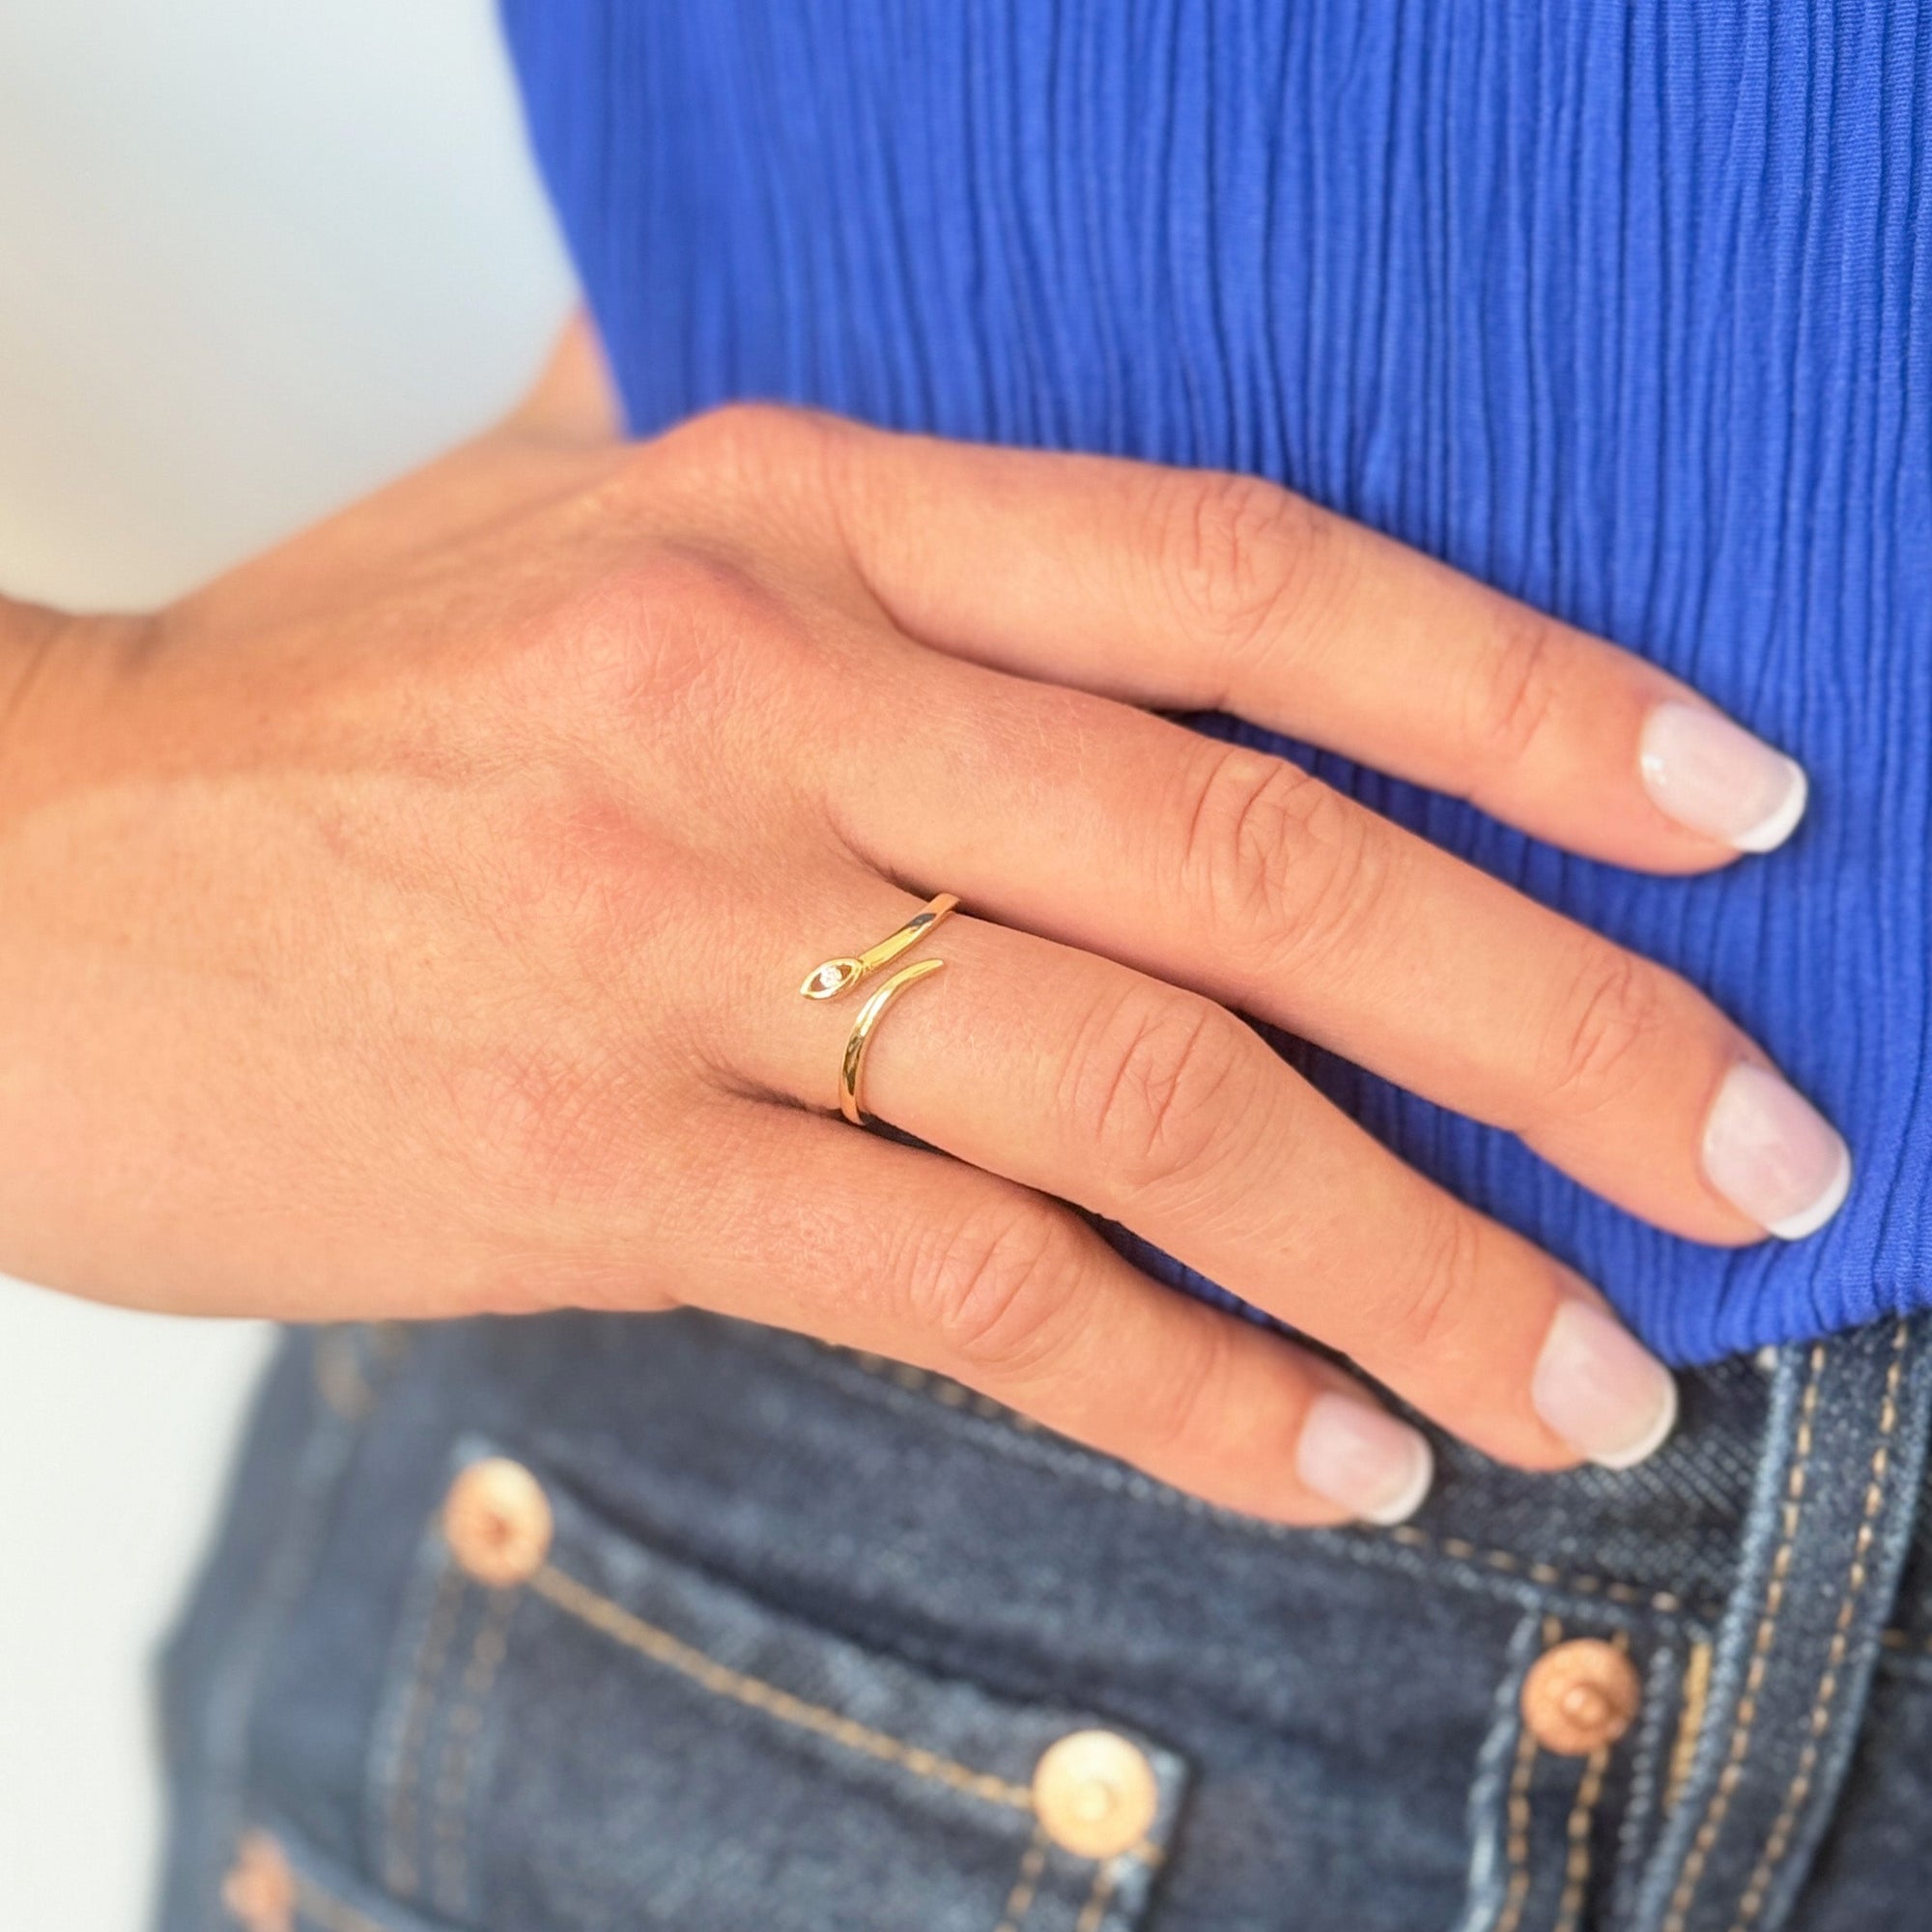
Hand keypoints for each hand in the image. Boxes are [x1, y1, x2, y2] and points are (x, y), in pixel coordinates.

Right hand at [0, 320, 1846, 1525]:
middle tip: (1754, 1150)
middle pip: (1259, 865)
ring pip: (1144, 1101)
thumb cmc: (314, 714)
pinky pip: (965, 1286)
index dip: (1518, 697)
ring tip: (1589, 1371)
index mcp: (797, 513)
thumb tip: (1017, 499)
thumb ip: (796, 501)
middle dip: (1556, 1021)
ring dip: (1407, 1257)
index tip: (1729, 812)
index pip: (1248, 582)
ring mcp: (681, 938)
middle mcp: (771, 701)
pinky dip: (1176, 1384)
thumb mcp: (554, 519)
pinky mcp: (593, 1160)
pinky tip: (1321, 1450)